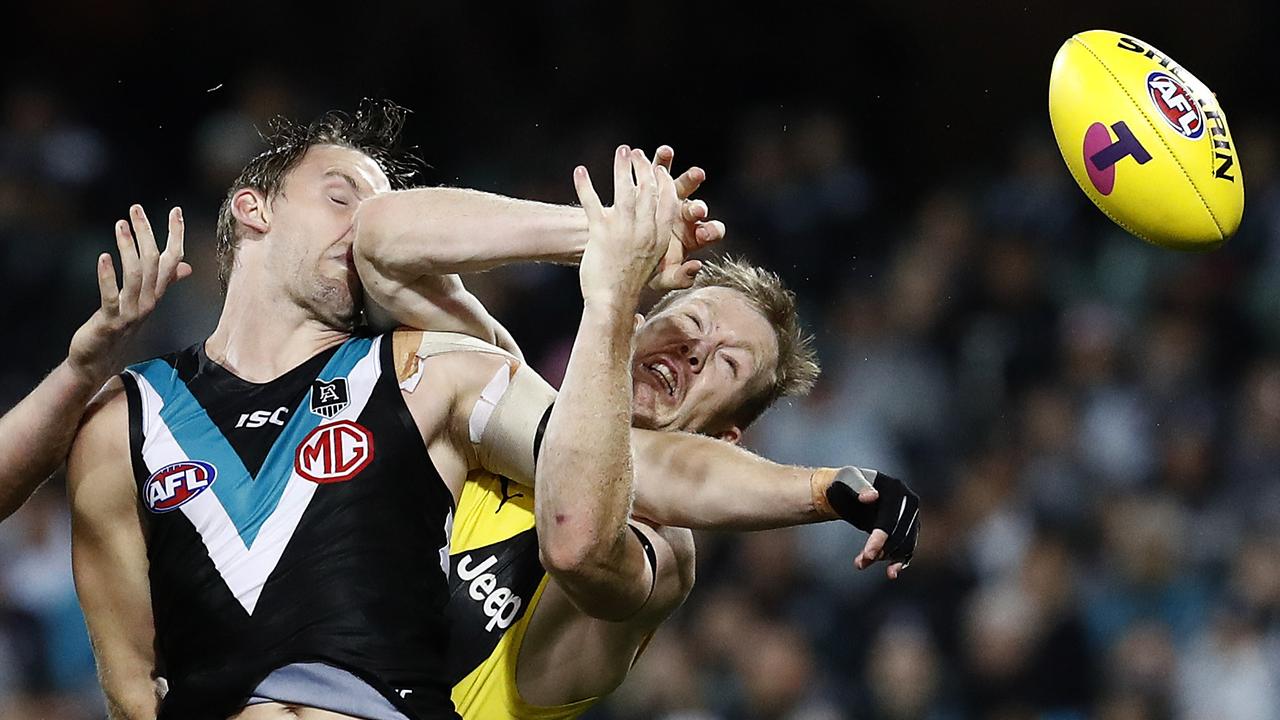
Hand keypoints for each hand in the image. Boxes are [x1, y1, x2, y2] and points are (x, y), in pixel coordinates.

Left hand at [67, 205, 191, 386]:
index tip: (175, 210)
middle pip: (154, 262)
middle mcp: (149, 301)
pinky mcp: (111, 321)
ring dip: (128, 248)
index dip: (175, 235)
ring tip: (120, 225)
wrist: (100, 358)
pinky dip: (107, 276)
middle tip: (135, 209)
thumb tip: (185, 266)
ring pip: (136, 275)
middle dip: (146, 233)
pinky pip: (111, 296)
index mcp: (156, 293)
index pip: (173, 259)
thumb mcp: (143, 301)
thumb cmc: (120, 327)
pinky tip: (103, 257)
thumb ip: (164, 282)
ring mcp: (132, 312)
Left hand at [573, 146, 679, 307]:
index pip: (668, 201)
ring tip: (620, 151)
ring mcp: (623, 231)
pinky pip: (592, 204)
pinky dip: (585, 186)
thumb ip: (681, 270)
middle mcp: (645, 230)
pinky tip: (580, 171)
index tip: (657, 168)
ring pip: (624, 191)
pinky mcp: (600, 233)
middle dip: (643, 167)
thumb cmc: (634, 289)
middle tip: (636, 153)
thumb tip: (699, 267)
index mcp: (661, 237)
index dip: (663, 181)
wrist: (611, 303)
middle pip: (647, 190)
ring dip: (622, 168)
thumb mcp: (663, 278)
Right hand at [649, 145, 725, 290]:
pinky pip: (660, 168)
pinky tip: (664, 153)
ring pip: (684, 185)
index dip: (710, 231)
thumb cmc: (647, 266)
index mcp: (691, 236)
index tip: (704, 233)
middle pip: (697, 208)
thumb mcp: (663, 277)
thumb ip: (681, 277)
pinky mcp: (654, 182)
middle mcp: (685, 215)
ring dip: (691, 178)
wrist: (621, 247)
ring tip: (696, 174)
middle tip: (698, 209)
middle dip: (698, 207)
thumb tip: (697, 268)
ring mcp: (671, 196)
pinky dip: (663, 160)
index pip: (709, 232)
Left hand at [826, 467, 919, 578]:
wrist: (847, 490)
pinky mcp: (907, 529)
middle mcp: (909, 502)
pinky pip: (908, 549)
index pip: (891, 519)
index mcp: (896, 488)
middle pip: (900, 535)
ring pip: (905, 545)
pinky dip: (900, 562)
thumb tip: (872, 496)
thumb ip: (857, 486)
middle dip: (881, 552)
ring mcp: (910, 516)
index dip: (880, 538)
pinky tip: (891, 573)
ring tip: (860, 563)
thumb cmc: (843, 483)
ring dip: (885, 558)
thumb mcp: (845, 480)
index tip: (867, 555)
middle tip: (859, 563)